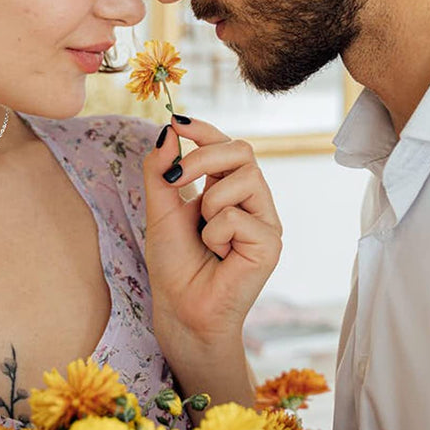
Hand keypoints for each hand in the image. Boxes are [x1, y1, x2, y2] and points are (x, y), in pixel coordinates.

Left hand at [144, 117, 281, 404]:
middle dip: (204, 157)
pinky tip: (219, 255)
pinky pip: (239, 217)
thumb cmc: (174, 264)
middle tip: (175, 180)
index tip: (177, 121)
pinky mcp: (270, 243)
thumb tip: (168, 130)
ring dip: (210, 205)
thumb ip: (161, 171)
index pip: (225, 146)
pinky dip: (216, 234)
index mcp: (227, 190)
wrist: (180, 308)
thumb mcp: (159, 210)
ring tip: (205, 236)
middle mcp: (252, 201)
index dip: (204, 130)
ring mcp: (265, 221)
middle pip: (242, 151)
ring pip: (244, 179)